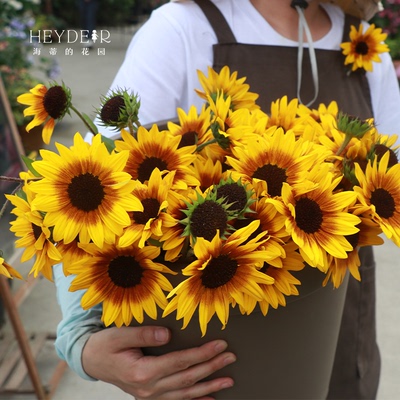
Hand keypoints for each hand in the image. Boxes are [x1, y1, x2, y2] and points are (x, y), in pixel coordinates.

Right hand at [82, 326, 235, 398]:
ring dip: (208, 386)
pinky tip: (208, 399)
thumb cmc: (105, 345)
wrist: (91, 360)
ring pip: (185, 393)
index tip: (220, 344)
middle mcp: (148, 388)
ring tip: (228, 380)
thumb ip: (144, 334)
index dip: (202, 353)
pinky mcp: (149, 396)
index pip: (180, 362)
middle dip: (211, 367)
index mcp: (143, 371)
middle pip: (187, 378)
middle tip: (230, 357)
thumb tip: (167, 334)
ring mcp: (149, 396)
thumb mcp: (120, 335)